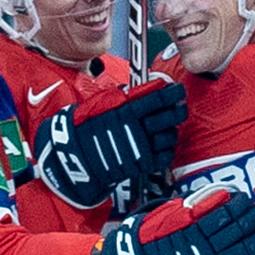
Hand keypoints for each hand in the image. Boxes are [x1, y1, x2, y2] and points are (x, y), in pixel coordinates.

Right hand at [34, 79, 186, 208]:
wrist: (75, 159)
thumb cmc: (84, 131)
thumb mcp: (100, 107)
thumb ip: (123, 99)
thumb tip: (140, 90)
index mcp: (127, 111)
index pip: (159, 99)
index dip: (173, 93)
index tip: (177, 90)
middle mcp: (138, 129)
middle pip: (171, 116)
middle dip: (179, 110)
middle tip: (179, 107)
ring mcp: (142, 148)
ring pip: (170, 136)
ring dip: (172, 131)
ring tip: (167, 128)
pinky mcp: (142, 164)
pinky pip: (165, 156)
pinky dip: (167, 150)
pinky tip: (162, 145)